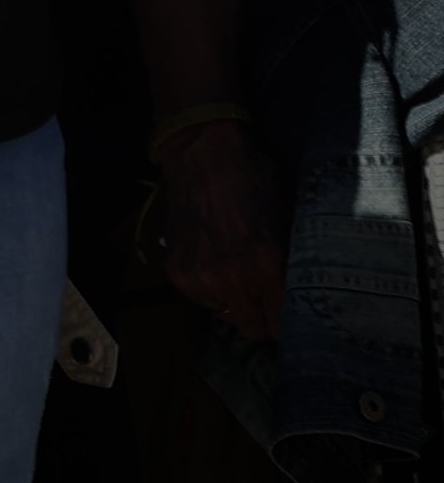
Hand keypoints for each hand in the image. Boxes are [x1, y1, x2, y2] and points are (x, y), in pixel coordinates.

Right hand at [145, 114, 284, 343]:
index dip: (289, 321)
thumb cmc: (255, 182)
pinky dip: (209, 286)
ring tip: (236, 269)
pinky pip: (201, 297)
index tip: (291, 314)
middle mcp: (230, 279)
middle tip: (265, 294)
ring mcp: (198, 276)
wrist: (202, 154)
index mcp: (265, 266)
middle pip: (253, 328)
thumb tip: (308, 297)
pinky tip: (213, 259)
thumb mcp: (288, 221)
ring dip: (234, 299)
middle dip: (262, 314)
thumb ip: (293, 264)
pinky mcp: (175, 270)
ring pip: (226, 313)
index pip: (282, 325)